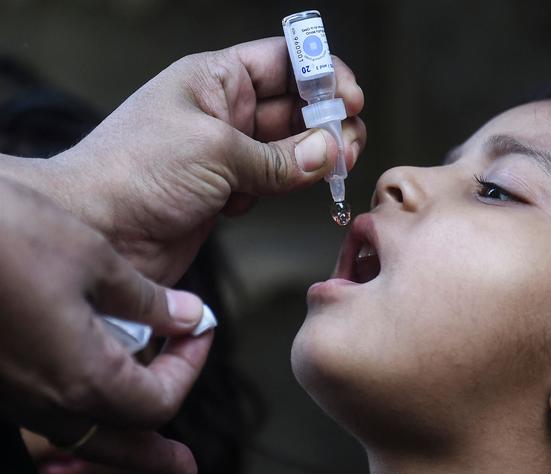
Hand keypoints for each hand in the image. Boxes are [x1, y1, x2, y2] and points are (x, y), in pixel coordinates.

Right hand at [0, 177, 211, 473]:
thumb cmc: (9, 239)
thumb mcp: (96, 261)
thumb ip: (148, 301)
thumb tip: (190, 316)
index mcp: (83, 377)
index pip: (159, 401)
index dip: (190, 366)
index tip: (200, 329)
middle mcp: (46, 400)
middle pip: (118, 442)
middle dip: (156, 455)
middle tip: (184, 470)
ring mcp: (14, 395)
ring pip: (79, 435)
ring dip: (120, 442)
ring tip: (147, 448)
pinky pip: (47, 415)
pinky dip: (81, 419)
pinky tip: (90, 398)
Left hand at [43, 37, 365, 283]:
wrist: (98, 232)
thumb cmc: (133, 172)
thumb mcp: (215, 151)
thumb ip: (277, 156)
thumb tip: (326, 152)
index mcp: (213, 80)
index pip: (281, 61)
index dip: (320, 73)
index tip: (349, 97)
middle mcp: (221, 112)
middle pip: (292, 105)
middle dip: (326, 120)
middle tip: (348, 141)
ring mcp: (226, 153)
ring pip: (287, 147)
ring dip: (314, 156)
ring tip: (336, 165)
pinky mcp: (226, 191)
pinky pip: (273, 181)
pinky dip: (289, 185)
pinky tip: (290, 189)